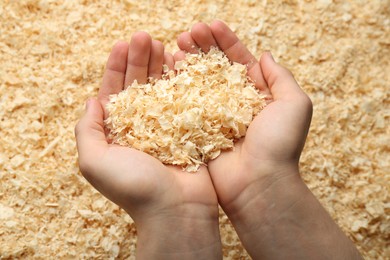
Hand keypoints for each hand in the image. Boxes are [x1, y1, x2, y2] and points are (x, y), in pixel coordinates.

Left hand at [75, 32, 221, 258]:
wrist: (177, 209)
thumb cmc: (134, 187)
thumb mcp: (94, 161)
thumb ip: (87, 130)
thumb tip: (92, 100)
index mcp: (117, 132)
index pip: (114, 93)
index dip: (117, 68)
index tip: (122, 44)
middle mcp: (140, 127)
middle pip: (139, 85)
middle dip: (140, 60)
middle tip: (145, 37)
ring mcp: (166, 126)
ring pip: (162, 89)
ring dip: (160, 66)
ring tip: (162, 44)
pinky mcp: (188, 128)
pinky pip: (184, 99)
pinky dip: (181, 80)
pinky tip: (181, 63)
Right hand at [177, 21, 361, 258]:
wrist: (258, 184)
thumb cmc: (280, 145)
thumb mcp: (294, 104)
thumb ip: (280, 77)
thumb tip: (265, 55)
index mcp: (256, 94)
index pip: (239, 60)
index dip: (225, 41)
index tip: (211, 25)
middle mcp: (233, 102)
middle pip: (214, 67)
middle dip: (202, 47)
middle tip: (188, 32)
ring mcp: (214, 116)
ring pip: (197, 82)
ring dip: (187, 62)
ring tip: (175, 45)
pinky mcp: (197, 130)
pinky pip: (184, 104)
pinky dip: (176, 86)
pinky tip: (167, 70)